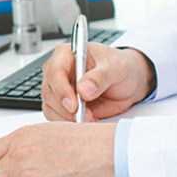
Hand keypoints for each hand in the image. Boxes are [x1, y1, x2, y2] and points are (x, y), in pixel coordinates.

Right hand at [41, 43, 155, 121]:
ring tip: (91, 117)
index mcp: (67, 54)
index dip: (61, 90)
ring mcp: (58, 88)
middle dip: (66, 109)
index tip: (73, 105)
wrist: (127, 82)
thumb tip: (83, 89)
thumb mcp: (116, 68)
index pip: (55, 71)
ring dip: (68, 117)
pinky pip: (56, 117)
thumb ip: (100, 77)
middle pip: (49, 92)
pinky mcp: (61, 104)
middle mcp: (58, 70)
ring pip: (50, 107)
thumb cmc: (120, 68)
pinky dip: (69, 123)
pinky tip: (88, 119)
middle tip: (88, 116)